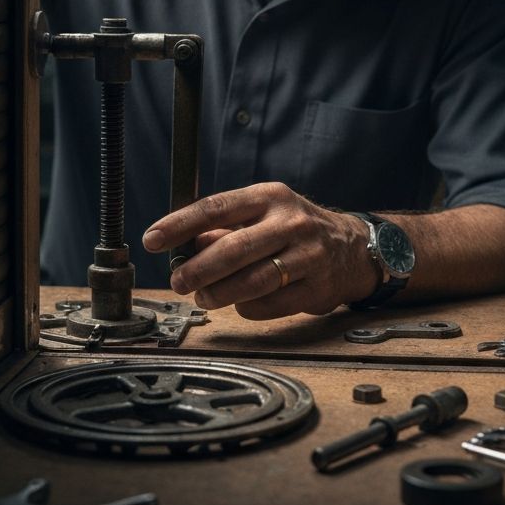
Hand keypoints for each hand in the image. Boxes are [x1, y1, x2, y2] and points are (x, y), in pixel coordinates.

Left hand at [142, 182, 378, 318]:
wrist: (352, 248)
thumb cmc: (294, 229)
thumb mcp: (262, 214)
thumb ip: (225, 228)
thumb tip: (186, 247)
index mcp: (269, 197)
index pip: (216, 207)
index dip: (180, 224)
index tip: (153, 239)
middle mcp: (290, 222)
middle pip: (233, 248)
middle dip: (198, 269)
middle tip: (177, 281)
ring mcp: (307, 254)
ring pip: (252, 280)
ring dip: (220, 293)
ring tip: (204, 297)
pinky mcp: (317, 287)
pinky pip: (271, 304)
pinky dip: (248, 308)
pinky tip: (240, 303)